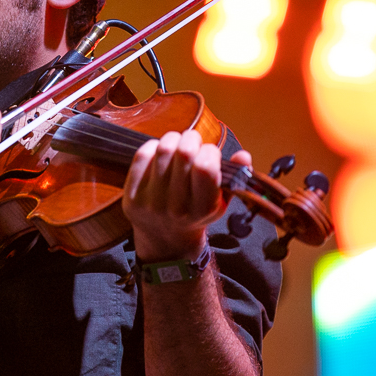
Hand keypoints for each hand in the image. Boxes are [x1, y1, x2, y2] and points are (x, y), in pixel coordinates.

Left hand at [122, 129, 252, 261]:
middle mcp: (176, 207)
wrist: (164, 237)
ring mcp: (151, 201)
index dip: (210, 151)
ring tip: (178, 143)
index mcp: (201, 209)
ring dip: (174, 138)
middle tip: (193, 142)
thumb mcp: (220, 201)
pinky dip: (153, 145)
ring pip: (163, 149)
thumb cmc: (196, 213)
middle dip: (192, 138)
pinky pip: (142, 155)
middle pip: (183, 153)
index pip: (205, 167)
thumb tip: (243, 155)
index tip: (210, 153)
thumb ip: (234, 177)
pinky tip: (161, 151)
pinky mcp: (132, 195)